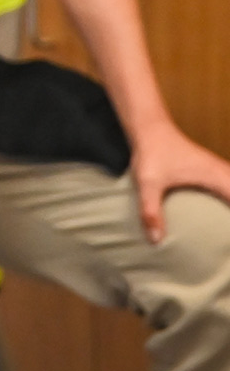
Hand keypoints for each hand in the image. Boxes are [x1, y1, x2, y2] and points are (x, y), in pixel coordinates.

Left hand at [129, 120, 229, 242]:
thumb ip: (151, 211)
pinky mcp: (213, 170)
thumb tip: (156, 241)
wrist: (150, 129)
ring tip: (227, 231)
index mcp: (216, 177)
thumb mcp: (148, 183)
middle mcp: (224, 172)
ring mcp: (220, 170)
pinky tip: (225, 207)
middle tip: (229, 242)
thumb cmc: (152, 153)